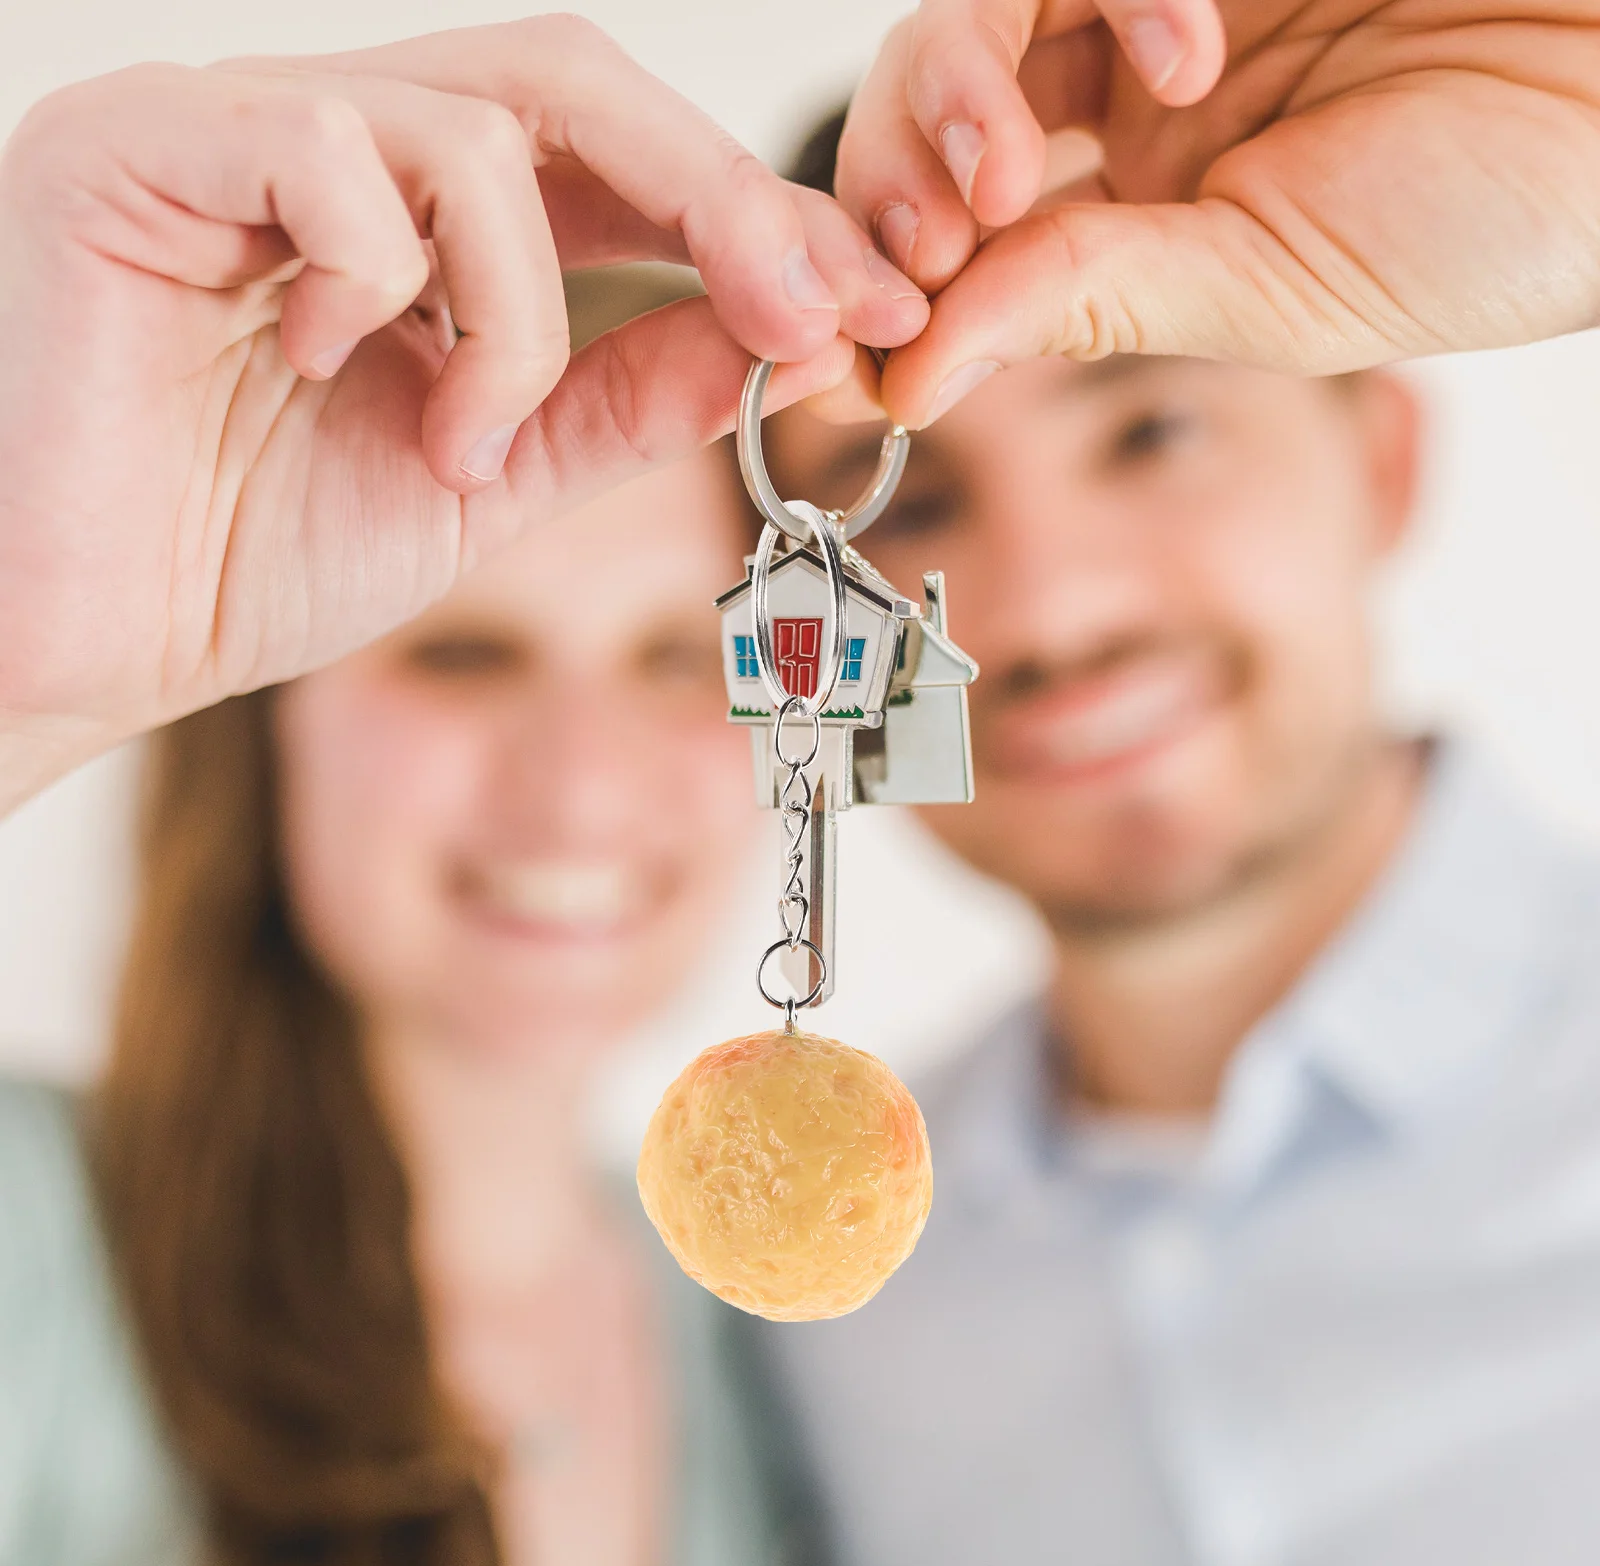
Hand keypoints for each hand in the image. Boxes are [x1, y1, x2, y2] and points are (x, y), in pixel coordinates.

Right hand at [0, 18, 928, 811]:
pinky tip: (329, 368)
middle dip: (715, 199)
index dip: (753, 222)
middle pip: (570, 82)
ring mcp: (235, 130)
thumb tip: (782, 339)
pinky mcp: (138, 148)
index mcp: (420, 222)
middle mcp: (334, 148)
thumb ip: (624, 400)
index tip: (868, 308)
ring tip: (459, 446)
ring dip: (516, 314)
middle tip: (809, 307)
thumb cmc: (255, 556)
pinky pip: (327, 147)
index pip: (615, 162)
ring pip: (471, 129)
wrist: (83, 635)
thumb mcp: (495, 481)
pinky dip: (381, 278)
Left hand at [838, 0, 1599, 424]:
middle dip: (893, 186)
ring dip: (956, 93)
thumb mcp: (1270, 296)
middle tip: (922, 246)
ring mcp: (1161, 5)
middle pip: (930, 120)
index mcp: (1138, 226)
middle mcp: (1127, 112)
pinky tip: (1188, 50)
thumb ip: (1088, 307)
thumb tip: (907, 381)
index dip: (885, 286)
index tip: (846, 346)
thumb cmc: (1499, 213)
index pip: (961, 246)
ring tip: (1011, 171)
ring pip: (975, 16)